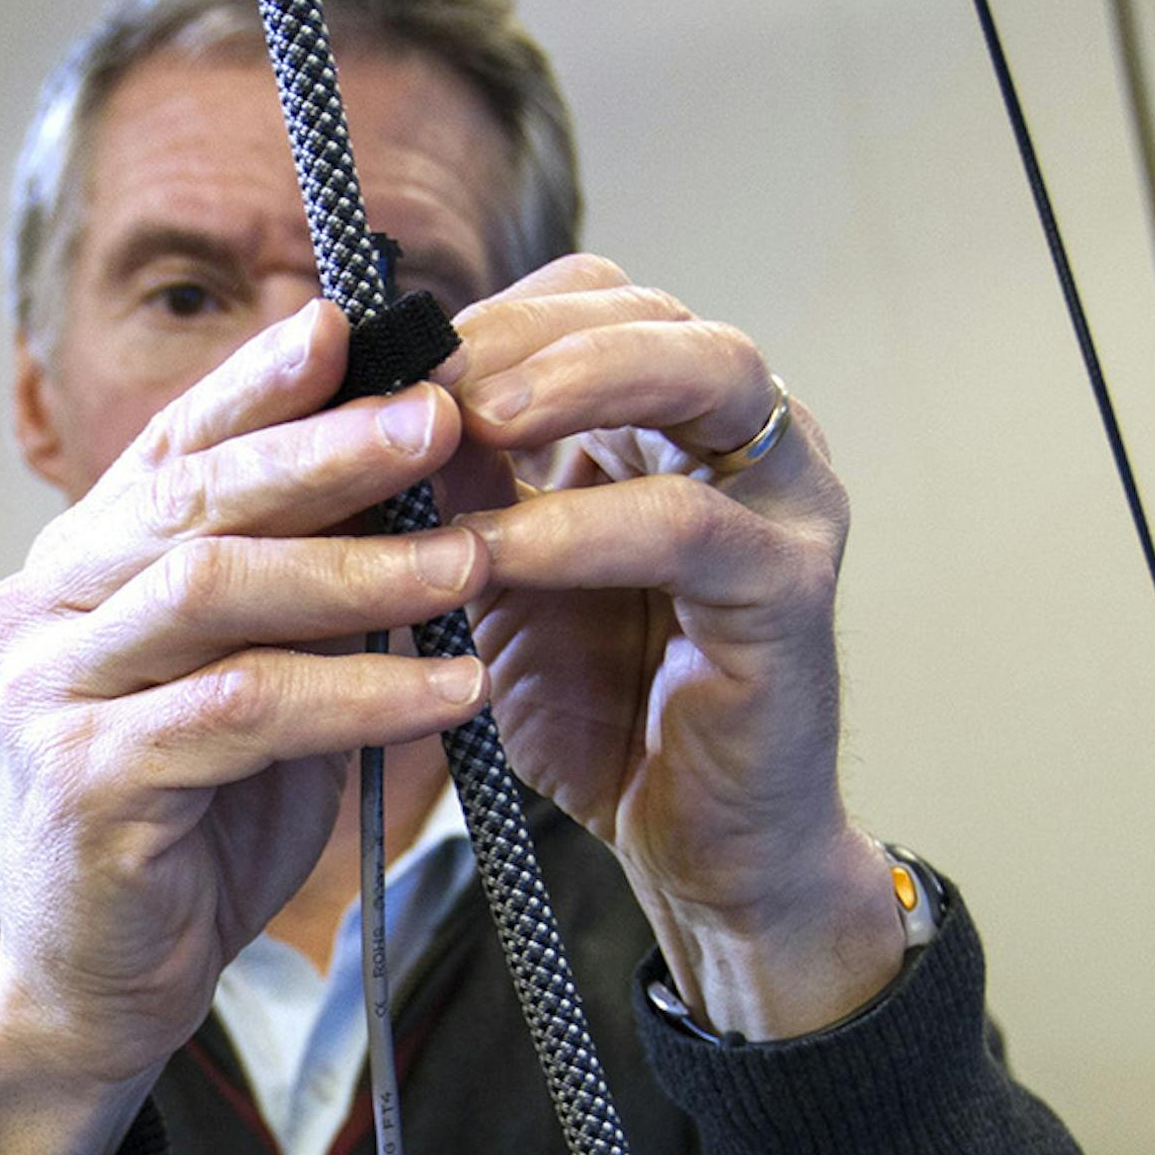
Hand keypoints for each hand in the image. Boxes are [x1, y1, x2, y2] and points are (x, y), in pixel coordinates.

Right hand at [0, 300, 487, 1154]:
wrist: (103, 992)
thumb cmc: (192, 833)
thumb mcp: (257, 687)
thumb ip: (303, 592)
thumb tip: (430, 479)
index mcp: (72, 573)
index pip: (172, 451)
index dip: (261, 385)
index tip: (356, 324)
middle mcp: (38, 613)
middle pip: (195, 503)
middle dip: (328, 454)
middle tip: (441, 419)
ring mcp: (49, 694)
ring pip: (214, 592)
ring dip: (358, 571)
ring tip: (471, 561)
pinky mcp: (86, 780)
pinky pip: (242, 710)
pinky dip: (355, 693)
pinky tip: (446, 689)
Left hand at [440, 256, 904, 1038]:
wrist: (703, 852)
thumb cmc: (608, 713)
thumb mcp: (505, 580)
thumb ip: (461, 490)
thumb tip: (361, 401)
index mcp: (682, 419)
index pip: (596, 301)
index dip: (494, 313)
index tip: (387, 355)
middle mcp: (751, 439)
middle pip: (653, 309)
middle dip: (527, 330)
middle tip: (425, 370)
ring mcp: (787, 504)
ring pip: (708, 374)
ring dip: (578, 381)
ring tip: (465, 419)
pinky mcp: (793, 590)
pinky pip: (691, 525)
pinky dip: (584, 526)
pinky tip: (498, 551)